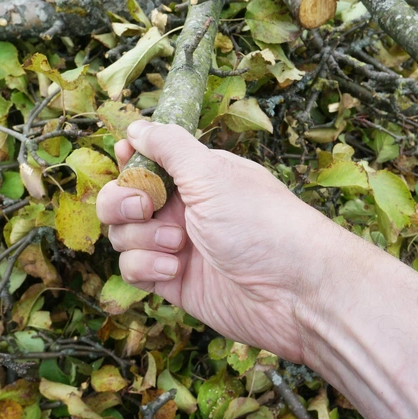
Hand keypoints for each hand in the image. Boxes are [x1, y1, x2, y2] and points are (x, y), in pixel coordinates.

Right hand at [96, 121, 337, 362]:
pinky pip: (133, 269)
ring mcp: (177, 246)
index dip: (131, 161)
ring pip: (124, 234)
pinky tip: (175, 270)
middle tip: (145, 208)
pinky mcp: (173, 281)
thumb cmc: (261, 223)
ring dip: (142, 238)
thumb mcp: (213, 174)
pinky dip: (146, 267)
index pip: (147, 161)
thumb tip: (137, 126)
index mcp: (196, 177)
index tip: (128, 159)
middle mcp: (184, 209)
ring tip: (179, 246)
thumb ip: (170, 147)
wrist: (294, 292)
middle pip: (124, 198)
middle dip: (124, 201)